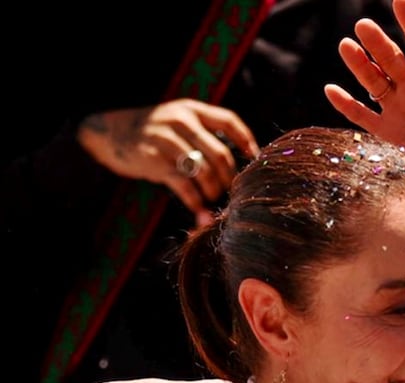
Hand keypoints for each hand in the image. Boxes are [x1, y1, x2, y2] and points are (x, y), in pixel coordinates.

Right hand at [76, 99, 258, 220]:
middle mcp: (180, 121)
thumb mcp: (178, 122)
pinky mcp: (154, 160)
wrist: (108, 133)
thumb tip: (241, 161)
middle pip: (220, 154)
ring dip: (213, 191)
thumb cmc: (154, 133)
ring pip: (204, 171)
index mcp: (191, 109)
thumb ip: (203, 134)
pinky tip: (200, 212)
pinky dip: (196, 202)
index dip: (246, 141)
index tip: (255, 159)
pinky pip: (184, 185)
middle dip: (230, 178)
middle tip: (231, 191)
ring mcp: (166, 140)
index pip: (228, 120)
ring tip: (213, 199)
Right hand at [324, 0, 404, 196]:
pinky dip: (346, 104)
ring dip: (359, 65)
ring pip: (373, 81)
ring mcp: (399, 110)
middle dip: (377, 43)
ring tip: (346, 46)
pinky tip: (332, 89)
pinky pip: (362, 116)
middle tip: (363, 26)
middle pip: (391, 59)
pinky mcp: (388, 134)